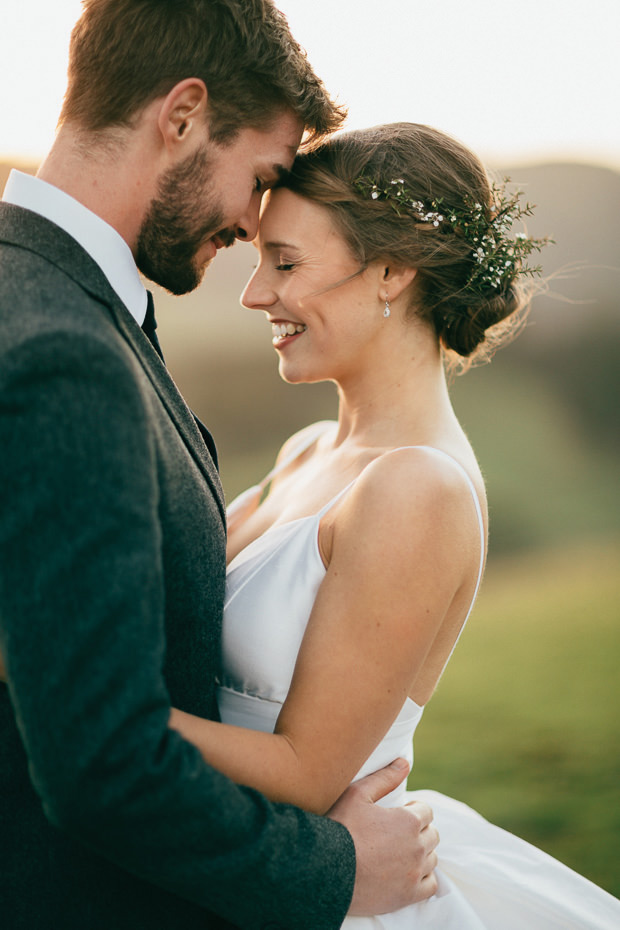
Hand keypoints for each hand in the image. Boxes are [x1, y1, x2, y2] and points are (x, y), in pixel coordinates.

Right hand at [327, 759, 437, 914]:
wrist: (324, 870)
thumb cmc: (340, 828)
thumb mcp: (357, 795)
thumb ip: (385, 778)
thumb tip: (404, 763)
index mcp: (408, 820)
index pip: (426, 811)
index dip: (412, 810)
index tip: (399, 815)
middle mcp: (417, 846)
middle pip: (431, 834)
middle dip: (418, 830)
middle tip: (397, 833)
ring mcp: (414, 873)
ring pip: (431, 858)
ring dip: (420, 853)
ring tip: (399, 852)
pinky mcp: (408, 895)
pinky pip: (430, 885)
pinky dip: (423, 878)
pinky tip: (407, 873)